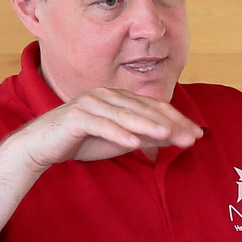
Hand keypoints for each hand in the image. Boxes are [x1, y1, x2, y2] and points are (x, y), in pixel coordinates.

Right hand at [15, 88, 203, 167]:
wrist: (44, 145)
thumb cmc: (83, 141)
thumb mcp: (121, 140)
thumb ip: (146, 137)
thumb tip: (175, 138)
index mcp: (118, 98)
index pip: (153, 108)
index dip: (177, 120)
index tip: (197, 134)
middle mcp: (106, 96)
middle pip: (143, 110)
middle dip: (169, 124)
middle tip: (191, 137)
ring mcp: (90, 104)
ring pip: (124, 115)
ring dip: (147, 125)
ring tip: (167, 135)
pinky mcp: (76, 117)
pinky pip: (101, 125)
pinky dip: (117, 134)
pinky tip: (133, 143)